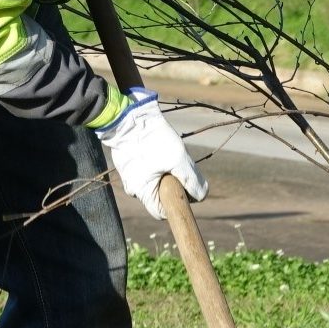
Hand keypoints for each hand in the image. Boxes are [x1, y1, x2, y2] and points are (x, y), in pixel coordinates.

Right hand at [95, 87, 207, 220]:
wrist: (126, 115)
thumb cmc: (152, 138)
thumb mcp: (178, 160)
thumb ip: (192, 181)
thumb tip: (201, 196)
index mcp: (142, 193)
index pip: (163, 212)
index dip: (177, 203)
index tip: (186, 188)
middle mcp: (133, 188)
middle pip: (160, 196)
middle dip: (172, 184)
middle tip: (176, 165)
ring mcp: (129, 176)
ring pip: (154, 181)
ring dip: (164, 172)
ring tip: (165, 152)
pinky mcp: (128, 163)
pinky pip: (146, 169)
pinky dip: (155, 163)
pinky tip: (157, 147)